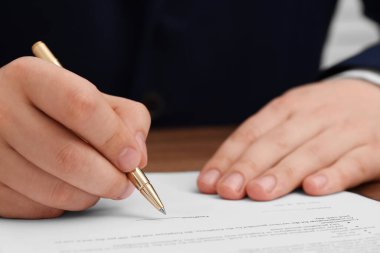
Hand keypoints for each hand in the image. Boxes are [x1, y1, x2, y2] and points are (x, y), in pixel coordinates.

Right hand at [0, 57, 150, 217]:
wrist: (6, 116)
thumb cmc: (57, 108)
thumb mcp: (91, 96)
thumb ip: (127, 118)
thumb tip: (137, 157)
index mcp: (32, 78)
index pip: (81, 107)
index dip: (114, 138)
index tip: (133, 159)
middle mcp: (2, 111)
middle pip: (67, 157)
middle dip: (109, 179)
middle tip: (126, 184)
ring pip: (54, 190)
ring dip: (90, 195)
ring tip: (99, 184)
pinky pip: (38, 208)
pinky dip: (64, 204)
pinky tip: (68, 186)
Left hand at [198, 78, 379, 200]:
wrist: (379, 95)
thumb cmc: (327, 113)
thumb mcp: (295, 114)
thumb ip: (268, 138)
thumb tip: (231, 170)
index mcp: (289, 106)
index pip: (251, 132)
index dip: (228, 157)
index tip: (209, 181)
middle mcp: (313, 115)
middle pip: (275, 142)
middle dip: (248, 167)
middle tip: (227, 190)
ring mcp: (344, 130)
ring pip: (309, 152)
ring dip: (282, 173)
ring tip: (258, 192)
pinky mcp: (374, 147)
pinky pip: (352, 162)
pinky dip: (333, 175)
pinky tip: (314, 188)